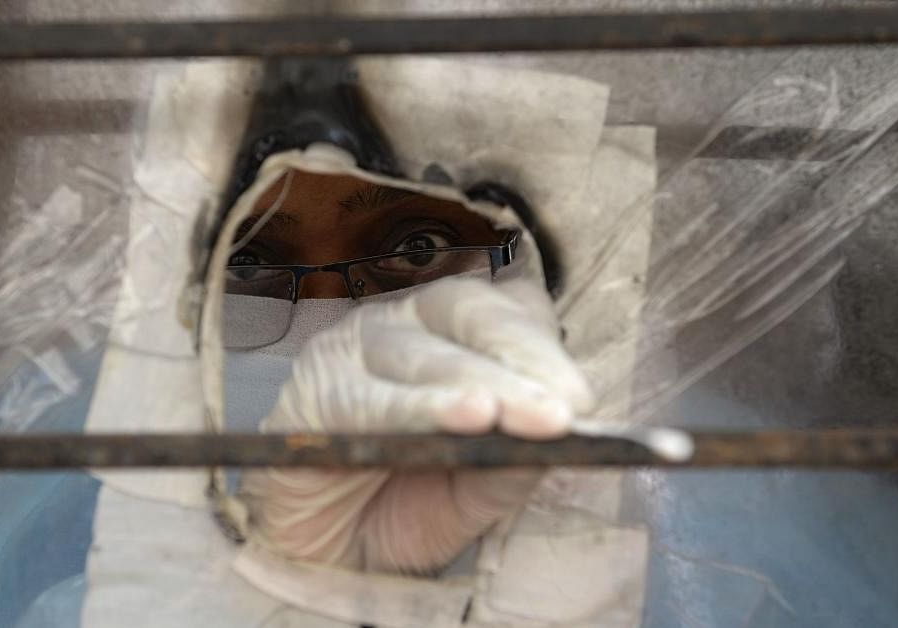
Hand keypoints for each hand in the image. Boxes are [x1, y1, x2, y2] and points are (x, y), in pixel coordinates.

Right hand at [241, 277, 595, 573]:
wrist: (320, 553)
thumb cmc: (400, 505)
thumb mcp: (472, 492)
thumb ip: (512, 464)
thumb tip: (568, 440)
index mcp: (452, 333)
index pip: (508, 306)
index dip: (544, 341)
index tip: (581, 396)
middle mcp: (404, 325)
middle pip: (471, 315)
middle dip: (525, 359)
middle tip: (569, 408)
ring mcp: (353, 348)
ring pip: (427, 355)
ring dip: (484, 384)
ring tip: (532, 418)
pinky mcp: (315, 388)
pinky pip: (372, 396)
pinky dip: (421, 406)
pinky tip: (464, 416)